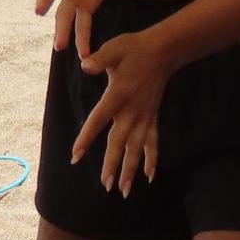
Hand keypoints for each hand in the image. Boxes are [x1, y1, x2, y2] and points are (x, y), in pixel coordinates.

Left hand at [74, 24, 174, 196]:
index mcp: (118, 95)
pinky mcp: (152, 117)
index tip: (76, 156)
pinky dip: (152, 159)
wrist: (163, 51)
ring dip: (130, 169)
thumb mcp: (115, 49)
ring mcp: (144, 116)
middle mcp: (132, 110)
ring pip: (136, 148)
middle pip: (119, 142)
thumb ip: (100, 59)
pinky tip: (150, 177)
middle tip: (105, 185)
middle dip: (112, 164)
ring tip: (123, 191)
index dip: (87, 138)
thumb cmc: (134, 49)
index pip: (98, 120)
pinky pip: (153, 142)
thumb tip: (85, 66)